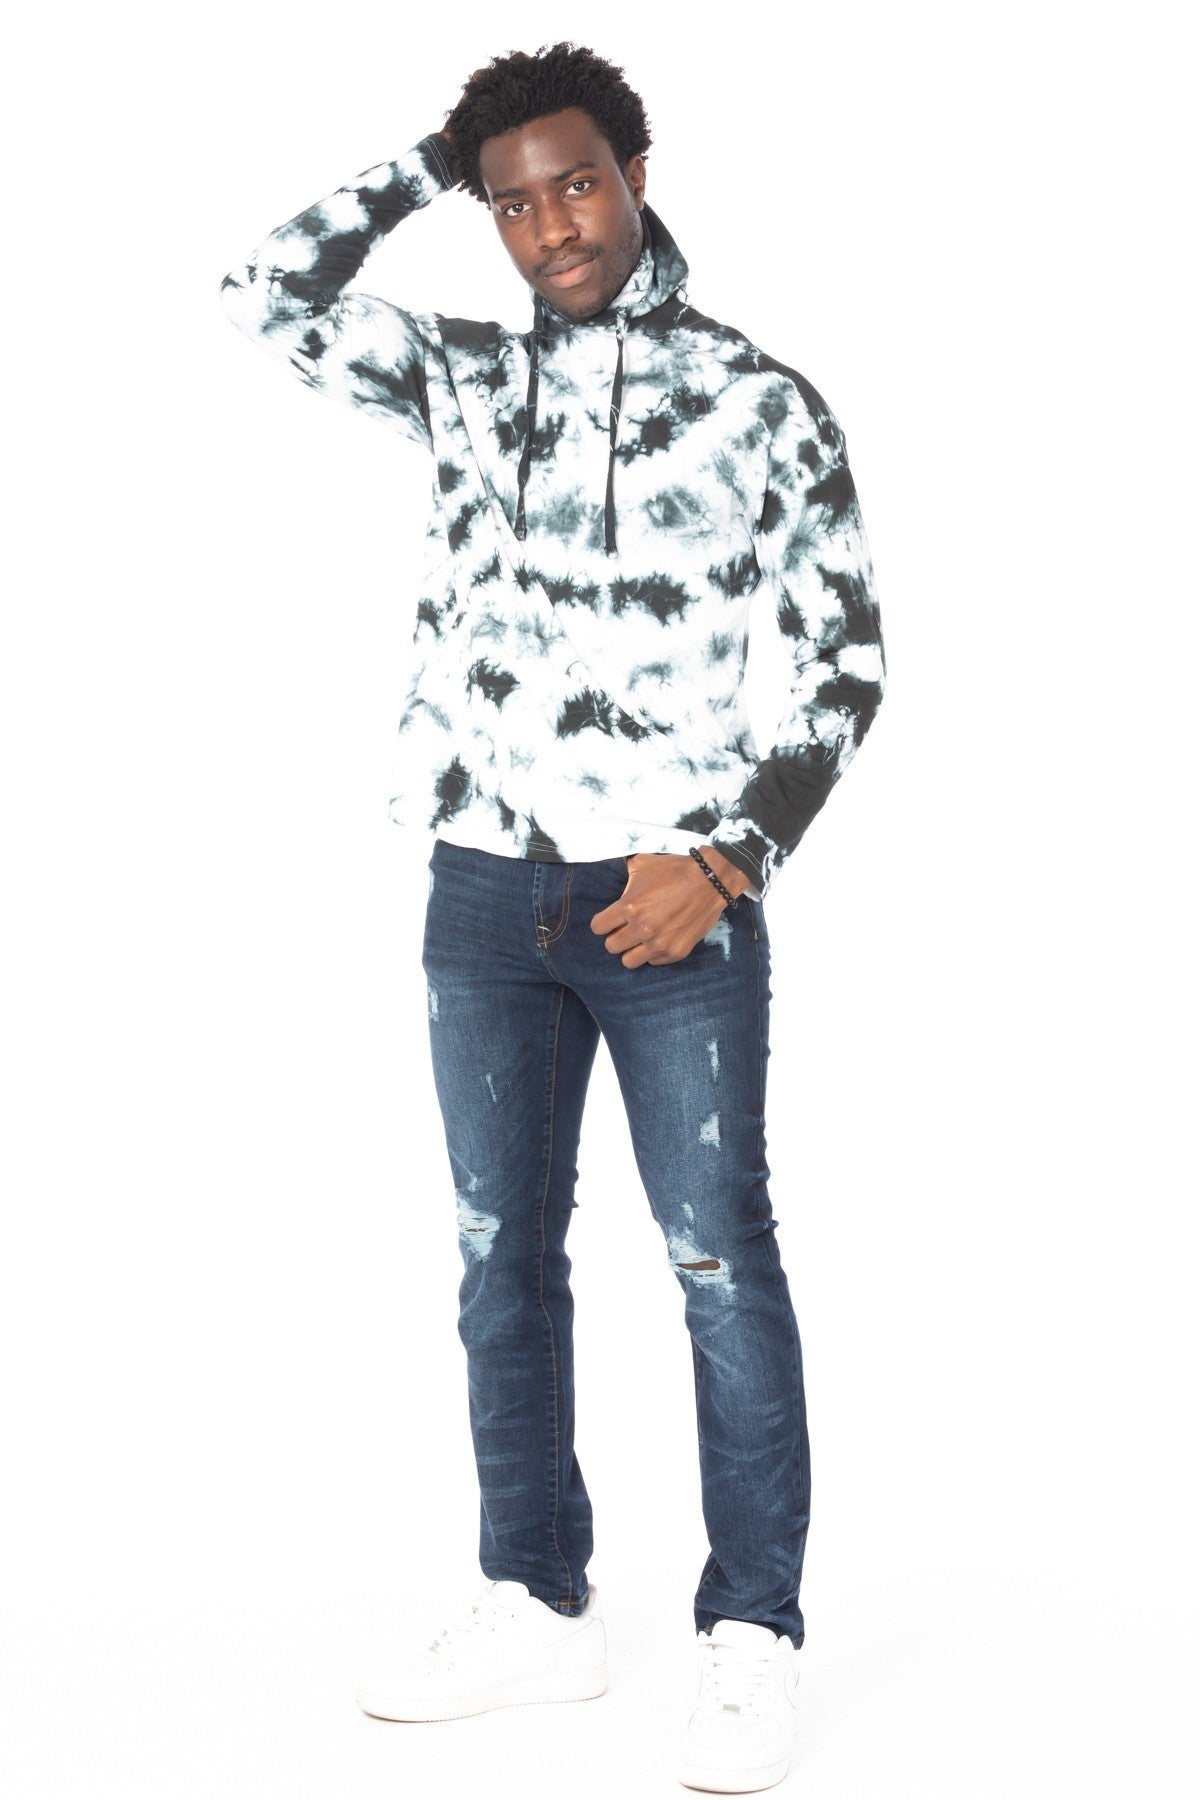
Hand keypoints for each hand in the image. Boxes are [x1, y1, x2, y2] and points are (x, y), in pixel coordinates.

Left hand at [590, 851, 748, 968]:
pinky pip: (653, 962)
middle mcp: (642, 928)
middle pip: (611, 947)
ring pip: (629, 961)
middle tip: (626, 929)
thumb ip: (625, 873)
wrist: (711, 880)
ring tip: (640, 939)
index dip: (603, 923)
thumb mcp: (643, 863)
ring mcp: (660, 943)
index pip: (598, 927)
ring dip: (632, 950)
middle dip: (616, 937)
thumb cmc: (675, 870)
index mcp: (629, 907)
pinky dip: (653, 953)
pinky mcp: (676, 952)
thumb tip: (615, 871)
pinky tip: (660, 939)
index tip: (611, 920)